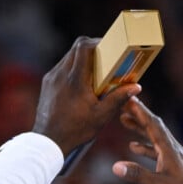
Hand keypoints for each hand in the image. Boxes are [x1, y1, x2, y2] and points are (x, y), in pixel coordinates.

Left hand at [33, 37, 141, 156]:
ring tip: (93, 75)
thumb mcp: (101, 116)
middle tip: (104, 60)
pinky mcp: (47, 84)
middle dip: (91, 50)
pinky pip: (61, 69)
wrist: (49, 141)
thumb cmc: (75, 130)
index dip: (97, 42)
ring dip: (82, 61)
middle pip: (76, 48)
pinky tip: (80, 85)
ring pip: (68, 58)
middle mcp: (61, 74)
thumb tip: (135, 87)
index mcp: (75, 79)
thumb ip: (118, 99)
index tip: (108, 48)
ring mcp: (51, 78)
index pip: (84, 46)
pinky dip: (72, 71)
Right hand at [112, 97, 182, 183]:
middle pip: (153, 127)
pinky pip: (157, 150)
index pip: (152, 124)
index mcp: (169, 149)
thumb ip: (137, 174)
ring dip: (140, 130)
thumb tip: (115, 166)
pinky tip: (135, 148)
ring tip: (125, 123)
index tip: (128, 99)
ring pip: (154, 138)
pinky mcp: (175, 165)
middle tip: (123, 107)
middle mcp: (173, 149)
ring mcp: (175, 156)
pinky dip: (145, 147)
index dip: (140, 111)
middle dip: (137, 116)